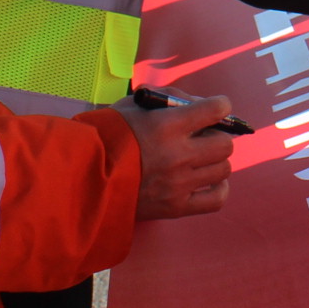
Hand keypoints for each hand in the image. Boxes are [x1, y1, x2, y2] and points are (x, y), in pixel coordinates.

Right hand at [113, 95, 236, 219]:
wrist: (83, 177)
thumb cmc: (107, 136)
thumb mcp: (132, 106)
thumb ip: (166, 100)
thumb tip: (196, 103)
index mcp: (167, 126)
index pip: (216, 110)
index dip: (220, 105)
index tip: (216, 107)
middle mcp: (179, 155)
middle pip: (225, 143)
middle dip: (217, 135)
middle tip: (204, 136)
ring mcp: (180, 183)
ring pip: (223, 169)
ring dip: (215, 161)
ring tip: (201, 159)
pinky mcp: (176, 207)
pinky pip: (217, 199)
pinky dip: (218, 188)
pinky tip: (207, 180)